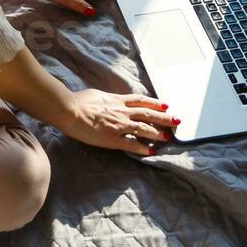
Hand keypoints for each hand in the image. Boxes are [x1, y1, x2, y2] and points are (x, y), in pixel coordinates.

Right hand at [57, 88, 176, 154]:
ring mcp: (119, 126)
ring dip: (157, 133)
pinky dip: (142, 148)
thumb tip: (109, 99)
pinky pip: (131, 145)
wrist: (70, 110)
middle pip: (148, 114)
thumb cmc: (79, 101)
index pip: (141, 101)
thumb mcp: (97, 94)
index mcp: (118, 100)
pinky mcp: (113, 139)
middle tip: (177, 120)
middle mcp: (122, 112)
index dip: (155, 103)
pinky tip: (151, 151)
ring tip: (168, 137)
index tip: (166, 106)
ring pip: (144, 129)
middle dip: (164, 118)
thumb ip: (107, 99)